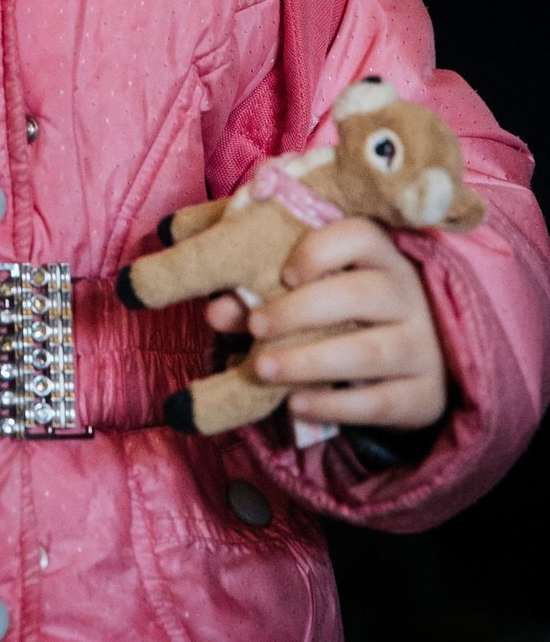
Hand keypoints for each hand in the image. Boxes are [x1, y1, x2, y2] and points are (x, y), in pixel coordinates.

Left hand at [206, 216, 447, 430]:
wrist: (412, 365)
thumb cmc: (347, 313)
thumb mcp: (313, 294)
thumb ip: (263, 295)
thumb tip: (216, 310)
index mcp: (382, 256)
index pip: (362, 236)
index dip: (320, 250)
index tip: (284, 273)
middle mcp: (409, 296)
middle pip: (362, 294)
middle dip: (300, 311)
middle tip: (255, 327)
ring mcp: (423, 346)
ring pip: (369, 351)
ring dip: (308, 361)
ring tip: (262, 369)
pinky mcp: (425, 395)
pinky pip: (380, 402)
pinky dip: (333, 405)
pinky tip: (295, 403)